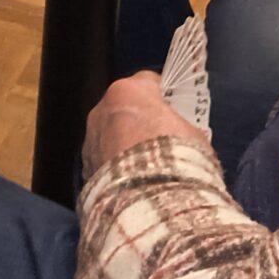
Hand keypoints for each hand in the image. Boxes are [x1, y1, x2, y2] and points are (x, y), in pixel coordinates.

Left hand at [83, 71, 212, 176]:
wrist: (151, 196)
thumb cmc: (176, 156)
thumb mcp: (192, 134)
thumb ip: (181, 126)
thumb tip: (181, 132)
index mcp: (128, 91)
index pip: (146, 82)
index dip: (161, 94)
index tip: (171, 106)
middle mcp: (102, 109)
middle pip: (123, 107)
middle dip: (140, 120)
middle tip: (160, 138)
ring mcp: (91, 138)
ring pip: (110, 134)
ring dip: (124, 144)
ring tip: (146, 165)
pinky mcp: (86, 166)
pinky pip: (104, 160)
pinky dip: (115, 167)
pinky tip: (133, 181)